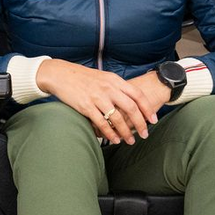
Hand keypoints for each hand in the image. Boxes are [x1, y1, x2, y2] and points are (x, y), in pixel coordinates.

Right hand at [36, 60, 171, 144]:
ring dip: (125, 132)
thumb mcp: (103, 77)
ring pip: (117, 118)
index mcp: (114, 80)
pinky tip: (113, 139)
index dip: (147, 108)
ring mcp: (97, 97)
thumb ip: (116, 87)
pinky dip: (109, 133)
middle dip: (140, 123)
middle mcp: (108, 88)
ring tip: (129, 141)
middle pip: (131, 108)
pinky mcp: (86, 106)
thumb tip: (130, 99)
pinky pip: (101, 123)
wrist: (61, 74)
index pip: (137, 95)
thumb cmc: (82, 77)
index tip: (153, 120)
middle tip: (145, 134)